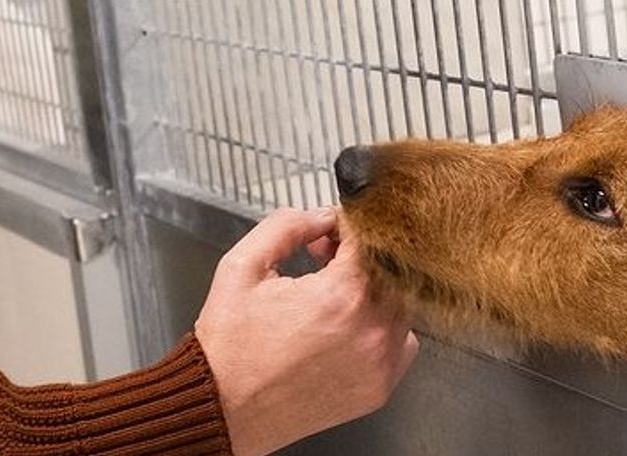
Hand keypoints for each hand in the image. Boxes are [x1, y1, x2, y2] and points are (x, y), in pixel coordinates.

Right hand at [194, 207, 418, 455]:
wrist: (224, 408)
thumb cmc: (230, 349)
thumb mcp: (242, 267)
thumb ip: (285, 226)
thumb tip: (319, 218)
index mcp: (341, 297)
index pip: (370, 237)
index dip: (348, 223)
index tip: (331, 228)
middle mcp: (370, 331)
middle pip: (390, 267)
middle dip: (359, 253)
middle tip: (325, 257)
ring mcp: (379, 363)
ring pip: (401, 302)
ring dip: (372, 287)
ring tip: (331, 293)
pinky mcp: (379, 387)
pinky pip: (402, 342)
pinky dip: (382, 326)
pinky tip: (348, 325)